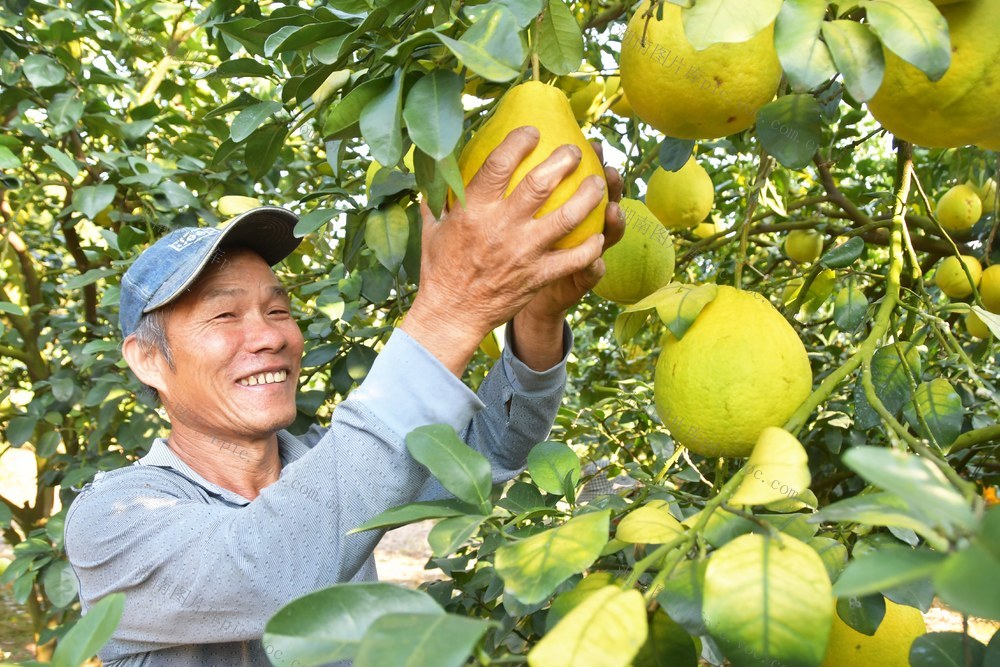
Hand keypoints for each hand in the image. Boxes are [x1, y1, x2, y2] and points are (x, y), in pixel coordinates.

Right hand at [401, 127, 606, 375]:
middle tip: (574, 152)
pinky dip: (591, 246)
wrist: (451, 314)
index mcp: (473, 210)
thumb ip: (437, 194)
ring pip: (567, 217)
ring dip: (588, 196)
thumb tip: (436, 163)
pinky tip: (598, 235)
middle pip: (541, 184)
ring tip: (598, 183)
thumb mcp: (432, 226)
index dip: (520, 141)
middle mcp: (501, 227)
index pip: (500, 163)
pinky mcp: (538, 276)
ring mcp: (523, 252)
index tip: (534, 131)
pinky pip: (574, 259)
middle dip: (564, 160)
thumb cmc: (440, 268)